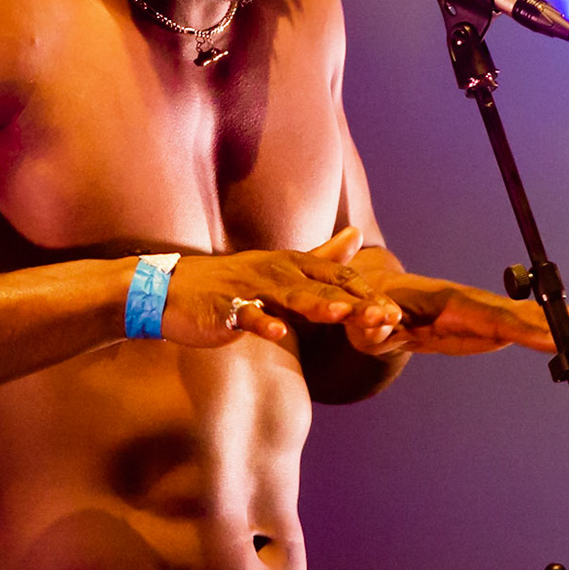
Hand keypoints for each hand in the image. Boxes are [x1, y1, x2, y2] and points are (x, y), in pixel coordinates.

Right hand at [158, 228, 393, 346]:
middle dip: (356, 303)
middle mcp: (275, 272)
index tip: (396, 313)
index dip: (367, 294)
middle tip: (386, 316)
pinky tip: (279, 334)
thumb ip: (321, 256)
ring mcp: (249, 289)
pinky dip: (263, 324)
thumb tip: (356, 235)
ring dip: (316, 305)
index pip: (338, 277)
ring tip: (342, 314)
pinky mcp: (226, 308)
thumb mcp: (280, 269)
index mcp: (291, 265)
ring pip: (288, 298)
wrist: (172, 291)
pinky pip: (247, 316)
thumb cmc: (230, 284)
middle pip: (322, 287)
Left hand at [347, 253, 568, 367]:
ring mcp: (492, 313)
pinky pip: (536, 331)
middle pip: (538, 316)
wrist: (373, 302)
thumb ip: (374, 322)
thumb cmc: (366, 312)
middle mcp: (482, 303)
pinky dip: (565, 335)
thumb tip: (382, 320)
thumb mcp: (366, 324)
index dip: (539, 331)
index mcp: (458, 302)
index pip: (506, 320)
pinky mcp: (495, 326)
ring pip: (544, 320)